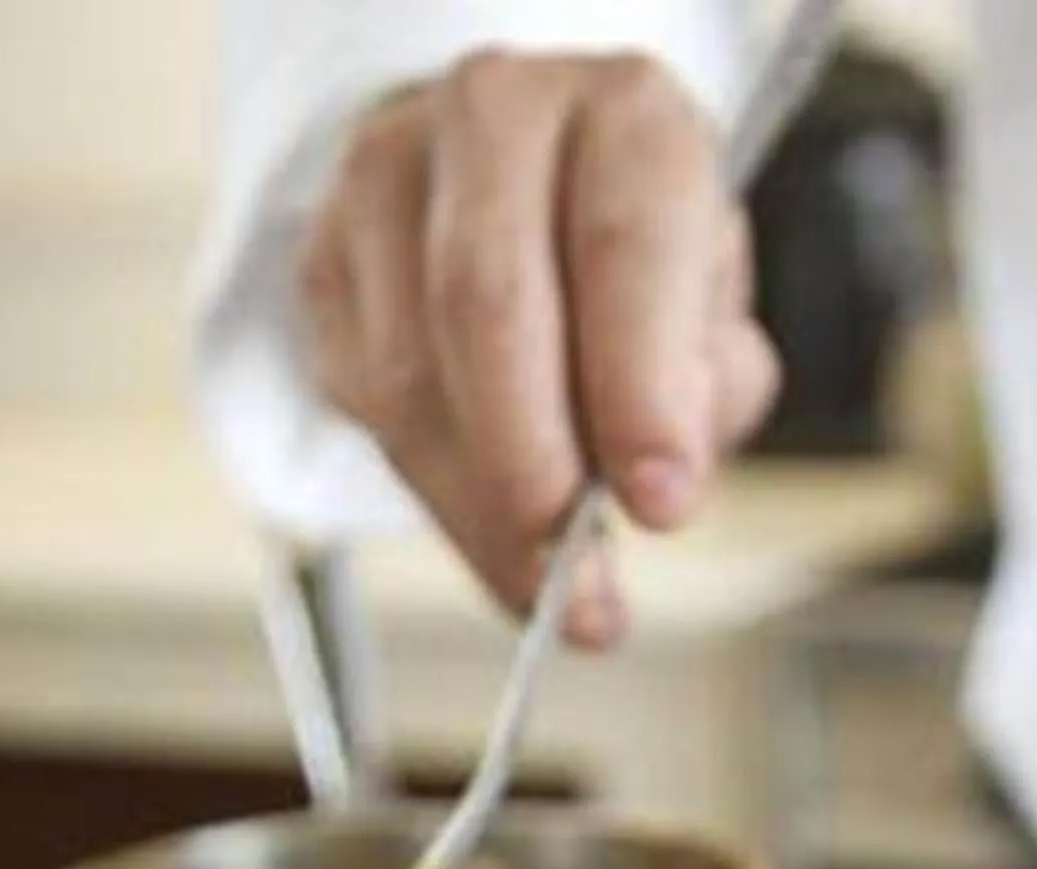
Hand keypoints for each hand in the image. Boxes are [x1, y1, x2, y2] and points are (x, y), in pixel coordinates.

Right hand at [299, 51, 779, 645]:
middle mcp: (497, 117)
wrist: (531, 192)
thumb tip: (652, 486)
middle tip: (575, 577)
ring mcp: (389, 176)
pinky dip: (435, 493)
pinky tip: (491, 526)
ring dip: (480, 510)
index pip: (623, 247)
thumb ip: (704, 395)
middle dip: (533, 469)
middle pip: (487, 304)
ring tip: (546, 585)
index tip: (660, 505)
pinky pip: (363, 405)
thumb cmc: (635, 264)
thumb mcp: (712, 319)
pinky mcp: (325, 255)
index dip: (640, 390)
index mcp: (623, 115)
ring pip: (410, 374)